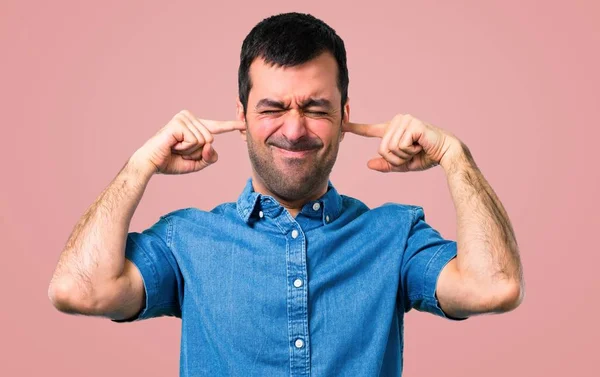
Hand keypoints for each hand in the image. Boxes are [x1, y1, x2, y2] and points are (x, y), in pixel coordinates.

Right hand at [131, 110, 244, 174]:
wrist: (151, 164)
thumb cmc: (170, 162)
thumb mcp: (197, 163)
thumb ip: (210, 157)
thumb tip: (211, 145)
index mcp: (195, 126)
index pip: (216, 126)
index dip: (231, 125)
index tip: (244, 123)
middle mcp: (189, 118)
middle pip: (211, 139)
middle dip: (197, 152)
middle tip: (179, 151)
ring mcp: (183, 118)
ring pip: (204, 140)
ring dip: (190, 151)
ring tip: (175, 148)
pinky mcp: (178, 123)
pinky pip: (195, 140)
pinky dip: (185, 148)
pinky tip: (173, 145)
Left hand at [343, 113, 460, 171]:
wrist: (446, 153)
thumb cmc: (425, 156)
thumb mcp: (401, 164)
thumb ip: (386, 164)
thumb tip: (368, 164)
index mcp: (393, 129)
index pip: (370, 130)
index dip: (355, 128)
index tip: (342, 126)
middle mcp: (397, 121)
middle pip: (382, 149)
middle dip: (396, 158)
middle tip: (411, 153)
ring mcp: (405, 121)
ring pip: (389, 148)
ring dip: (403, 156)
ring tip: (416, 149)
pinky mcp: (412, 124)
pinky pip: (400, 146)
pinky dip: (410, 151)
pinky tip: (420, 145)